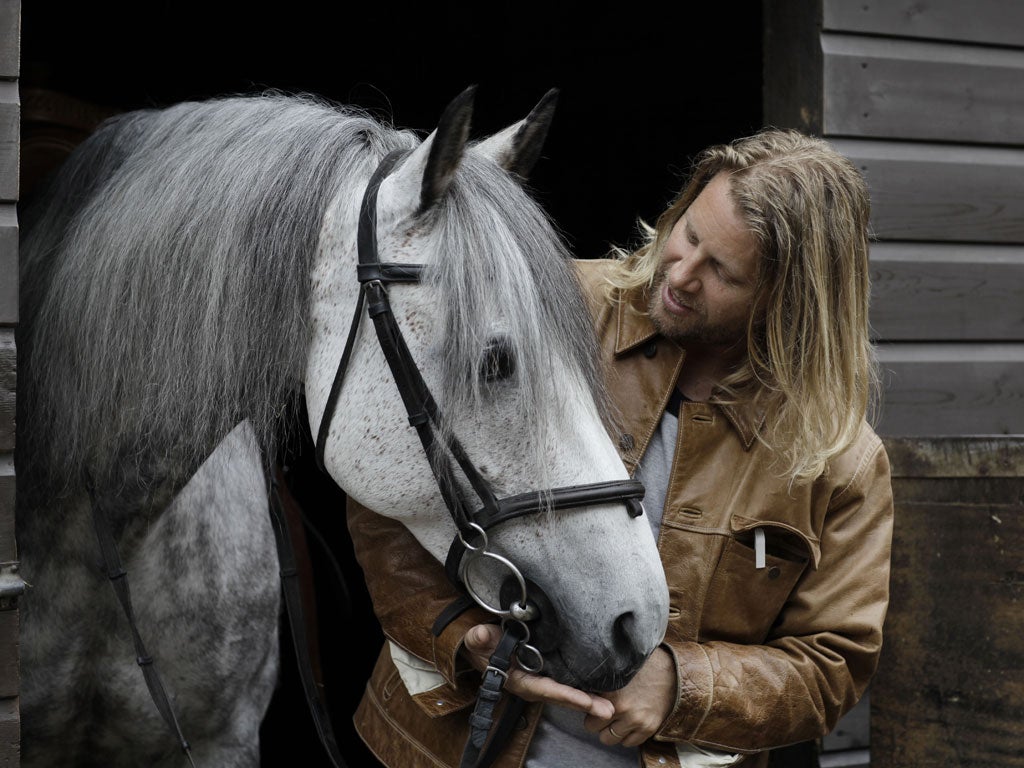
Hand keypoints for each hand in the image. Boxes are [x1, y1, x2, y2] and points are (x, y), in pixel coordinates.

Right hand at [462, 624, 614, 718]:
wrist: (484, 645)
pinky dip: (584, 689)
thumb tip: (481, 635)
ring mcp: (541, 680)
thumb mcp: (478, 639)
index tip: (585, 701)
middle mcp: (532, 685)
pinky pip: (568, 684)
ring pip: (567, 693)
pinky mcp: (548, 674)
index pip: (544, 688)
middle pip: (561, 696)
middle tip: (608, 710)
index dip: (564, 695)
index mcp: (518, 680)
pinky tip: (603, 690)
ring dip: (588, 700)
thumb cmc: (483, 643)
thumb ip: (479, 638)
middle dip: (584, 704)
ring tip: (610, 707)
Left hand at [583, 646, 675, 747]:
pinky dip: (626, 736)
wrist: (672, 672)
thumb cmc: (644, 666)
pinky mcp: (647, 728)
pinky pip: (628, 743)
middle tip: (604, 710)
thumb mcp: (618, 667)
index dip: (588, 704)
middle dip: (597, 719)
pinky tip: (630, 723)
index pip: (585, 707)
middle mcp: (620, 707)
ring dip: (610, 730)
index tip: (593, 701)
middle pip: (592, 727)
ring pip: (608, 739)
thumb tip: (582, 680)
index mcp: (610, 689)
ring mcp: (634, 720)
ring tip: (617, 718)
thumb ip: (601, 677)